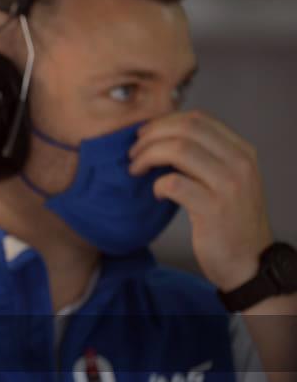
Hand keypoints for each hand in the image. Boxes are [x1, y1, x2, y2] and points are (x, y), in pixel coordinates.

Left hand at [128, 110, 272, 290]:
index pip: (198, 119)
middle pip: (186, 129)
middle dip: (151, 136)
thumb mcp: (226, 179)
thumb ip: (204, 156)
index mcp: (242, 151)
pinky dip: (157, 185)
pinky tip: (156, 194)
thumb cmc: (229, 220)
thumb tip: (160, 136)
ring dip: (148, 156)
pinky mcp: (214, 209)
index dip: (164, 122)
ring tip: (137, 169)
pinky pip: (174, 183)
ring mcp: (229, 185)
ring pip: (178, 150)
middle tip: (133, 152)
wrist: (249, 262)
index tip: (144, 134)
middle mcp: (240, 163)